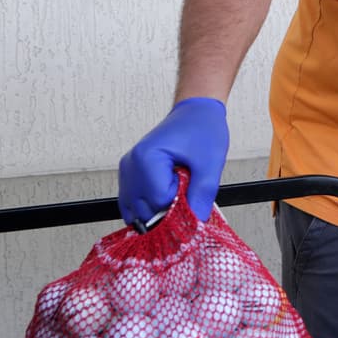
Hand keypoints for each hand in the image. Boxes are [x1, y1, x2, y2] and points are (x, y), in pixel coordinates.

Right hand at [118, 97, 228, 223]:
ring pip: (138, 211)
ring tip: (178, 185)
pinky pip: (134, 204)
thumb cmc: (203, 130)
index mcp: (147, 158)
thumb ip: (202, 196)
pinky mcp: (130, 175)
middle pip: (146, 210)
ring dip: (160, 208)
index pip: (159, 202)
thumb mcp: (210, 164)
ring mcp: (127, 170)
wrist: (196, 112)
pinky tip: (168, 192)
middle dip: (170, 208)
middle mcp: (131, 165)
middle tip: (188, 187)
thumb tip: (195, 226)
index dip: (181, 203)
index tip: (194, 190)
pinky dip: (151, 206)